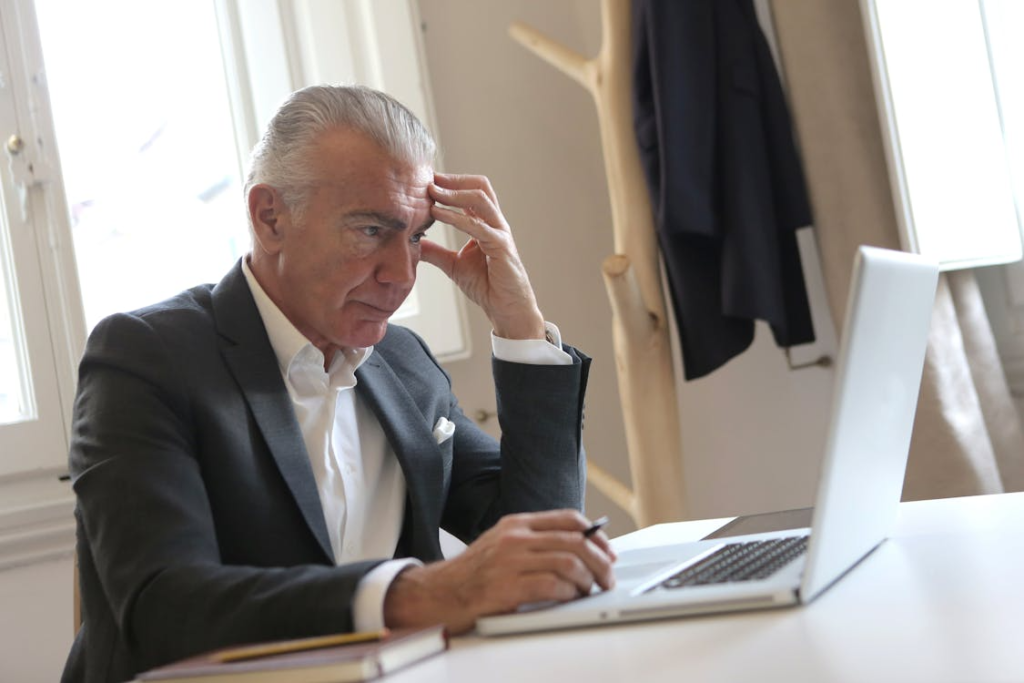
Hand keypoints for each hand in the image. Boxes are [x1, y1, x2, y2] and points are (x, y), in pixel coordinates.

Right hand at [382, 510, 616, 633]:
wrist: (439, 592)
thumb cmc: (473, 573)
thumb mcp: (502, 544)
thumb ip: (534, 541)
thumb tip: (577, 548)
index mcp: (517, 523)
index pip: (568, 518)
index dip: (595, 535)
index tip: (608, 551)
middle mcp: (515, 537)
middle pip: (574, 541)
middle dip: (600, 561)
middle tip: (608, 577)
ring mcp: (510, 560)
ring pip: (568, 562)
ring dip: (587, 580)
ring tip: (589, 591)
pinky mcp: (507, 586)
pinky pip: (552, 586)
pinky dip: (568, 593)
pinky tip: (570, 598)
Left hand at [422, 173, 545, 339]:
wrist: (506, 309)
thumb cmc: (486, 286)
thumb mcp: (453, 265)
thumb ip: (434, 252)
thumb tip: (412, 243)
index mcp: (486, 224)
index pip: (471, 192)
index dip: (450, 183)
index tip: (426, 180)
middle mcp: (495, 223)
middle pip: (479, 186)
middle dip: (453, 180)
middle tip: (428, 179)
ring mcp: (500, 233)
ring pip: (480, 199)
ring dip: (454, 193)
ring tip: (431, 192)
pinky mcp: (501, 247)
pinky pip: (478, 226)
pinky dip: (456, 217)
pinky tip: (437, 214)